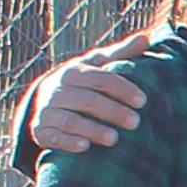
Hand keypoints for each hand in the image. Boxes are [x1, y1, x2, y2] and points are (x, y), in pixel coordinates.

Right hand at [28, 61, 151, 155]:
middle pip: (88, 100)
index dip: (122, 89)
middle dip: (112, 111)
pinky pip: (53, 136)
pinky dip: (68, 142)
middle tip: (135, 122)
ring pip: (70, 120)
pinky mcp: (40, 131)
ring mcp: (47, 111)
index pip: (100, 78)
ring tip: (114, 139)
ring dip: (92, 129)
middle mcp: (57, 90)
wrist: (44, 101)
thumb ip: (120, 54)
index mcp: (73, 72)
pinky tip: (85, 147)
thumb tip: (145, 38)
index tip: (142, 101)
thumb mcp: (97, 66)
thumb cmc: (81, 83)